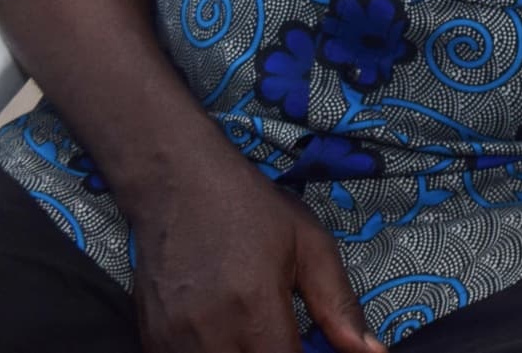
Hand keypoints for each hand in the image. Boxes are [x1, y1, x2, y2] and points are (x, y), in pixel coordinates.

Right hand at [125, 156, 384, 352]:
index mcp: (254, 312)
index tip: (310, 348)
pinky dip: (211, 352)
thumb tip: (370, 350)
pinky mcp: (151, 339)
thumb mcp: (310, 246)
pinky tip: (224, 334)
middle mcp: (209, 335)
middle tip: (285, 338)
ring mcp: (173, 341)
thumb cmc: (249, 210)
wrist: (179, 186)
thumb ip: (339, 305)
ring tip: (255, 331)